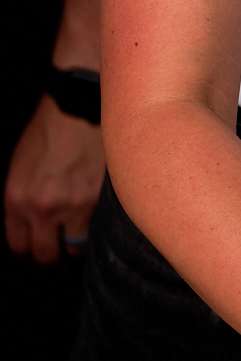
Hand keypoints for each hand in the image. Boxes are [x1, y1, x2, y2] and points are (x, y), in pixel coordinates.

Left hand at [4, 95, 105, 263]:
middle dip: (57, 259)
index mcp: (16, 199)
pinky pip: (101, 231)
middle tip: (66, 253)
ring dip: (81, 245)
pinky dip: (102, 230)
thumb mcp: (22, 165)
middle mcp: (41, 208)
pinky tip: (102, 220)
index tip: (44, 252)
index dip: (33, 255)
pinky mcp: (101, 199)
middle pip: (47, 256)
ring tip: (87, 234)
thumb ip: (24, 200)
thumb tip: (36, 227)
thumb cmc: (52, 129)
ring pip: (78, 248)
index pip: (21, 248)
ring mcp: (74, 206)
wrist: (79, 102)